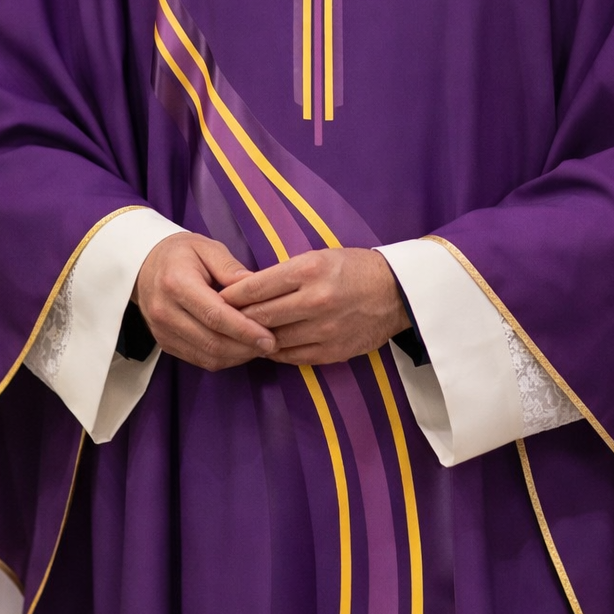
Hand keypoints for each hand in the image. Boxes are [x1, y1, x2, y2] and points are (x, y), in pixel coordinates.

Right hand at [135, 234, 276, 370]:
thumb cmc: (180, 254)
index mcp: (176, 283)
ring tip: (259, 347)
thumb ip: (231, 267)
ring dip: (237, 356)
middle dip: (245, 348)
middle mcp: (166, 311)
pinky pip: (198, 359)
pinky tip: (240, 349)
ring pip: (206, 356)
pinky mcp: (165, 343)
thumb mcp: (206, 247)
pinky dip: (223, 358)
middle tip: (271, 345)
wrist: (144, 265)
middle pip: (212, 341)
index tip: (269, 337)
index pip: (214, 315)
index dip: (244, 330)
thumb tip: (257, 286)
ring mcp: (162, 331)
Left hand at [218, 248, 408, 364]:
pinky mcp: (331, 351)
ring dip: (254, 338)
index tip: (215, 298)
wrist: (397, 293)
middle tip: (219, 319)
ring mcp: (324, 329)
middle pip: (261, 315)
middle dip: (237, 318)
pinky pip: (291, 356)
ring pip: (273, 339)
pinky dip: (275, 351)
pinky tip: (267, 345)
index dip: (231, 295)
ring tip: (239, 335)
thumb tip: (246, 290)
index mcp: (310, 270)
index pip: (256, 286)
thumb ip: (284, 274)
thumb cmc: (353, 268)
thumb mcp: (319, 256)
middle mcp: (315, 300)